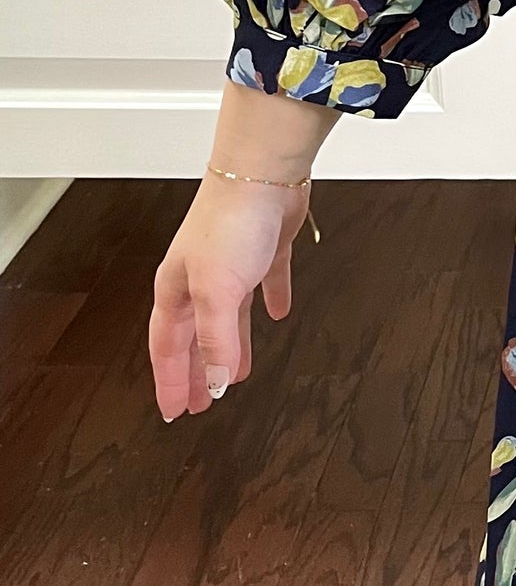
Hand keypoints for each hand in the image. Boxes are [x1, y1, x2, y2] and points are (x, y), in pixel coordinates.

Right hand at [149, 82, 333, 419]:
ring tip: (234, 376)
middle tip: (199, 404)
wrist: (263, 172)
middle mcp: (200, 280)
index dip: (170, 382)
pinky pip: (267, 285)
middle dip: (195, 373)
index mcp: (178, 291)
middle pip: (194, 338)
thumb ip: (216, 339)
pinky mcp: (266, 251)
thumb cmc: (229, 223)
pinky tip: (278, 314)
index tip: (174, 413)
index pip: (168, 349)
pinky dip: (271, 301)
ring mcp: (233, 265)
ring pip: (227, 319)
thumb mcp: (218, 291)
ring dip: (229, 348)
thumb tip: (214, 382)